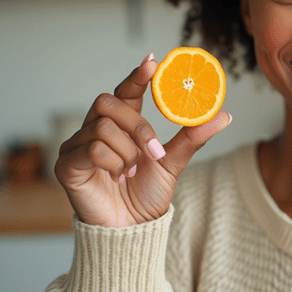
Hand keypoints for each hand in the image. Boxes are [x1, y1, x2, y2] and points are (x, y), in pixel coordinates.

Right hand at [54, 53, 231, 227]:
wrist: (132, 230)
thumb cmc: (146, 195)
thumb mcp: (172, 162)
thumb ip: (193, 137)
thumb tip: (224, 115)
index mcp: (120, 124)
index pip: (126, 91)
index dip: (136, 76)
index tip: (152, 62)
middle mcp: (95, 129)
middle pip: (109, 102)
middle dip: (137, 125)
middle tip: (153, 151)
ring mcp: (77, 145)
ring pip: (102, 127)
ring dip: (127, 152)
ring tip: (132, 172)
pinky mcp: (67, 164)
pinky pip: (91, 149)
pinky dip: (112, 164)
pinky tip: (117, 179)